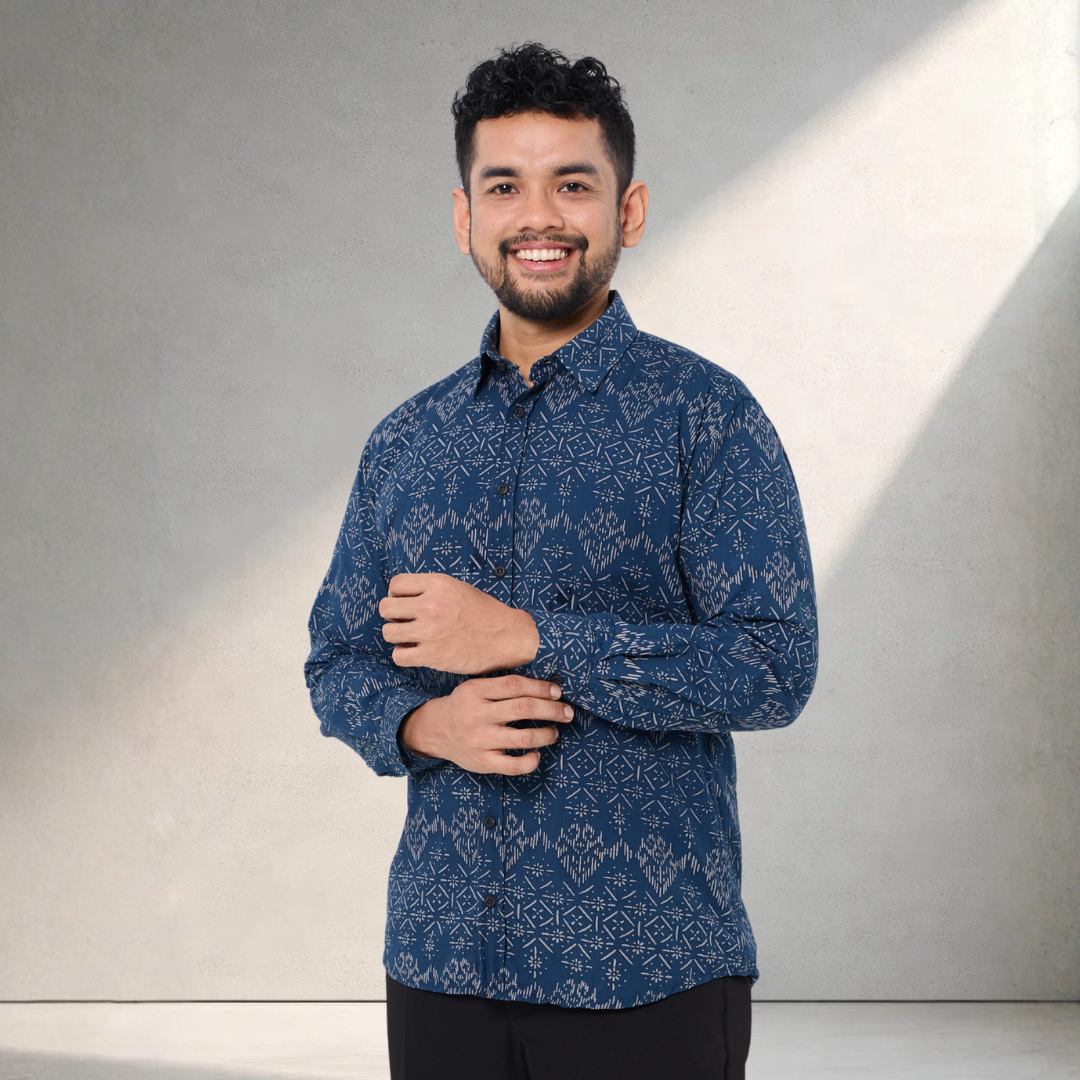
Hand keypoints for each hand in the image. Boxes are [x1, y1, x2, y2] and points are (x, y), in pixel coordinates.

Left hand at [379, 572, 539, 673]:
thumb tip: (399, 597)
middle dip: (393, 616)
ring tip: (411, 638)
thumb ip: (430, 589)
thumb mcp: (457, 588)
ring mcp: (430, 631)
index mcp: (438, 584)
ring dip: (397, 636)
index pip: (395, 585)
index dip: (396, 595)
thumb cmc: (484, 613)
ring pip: (388, 633)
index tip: (405, 604)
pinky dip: (404, 655)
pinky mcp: (432, 655)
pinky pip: (398, 656)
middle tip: (406, 622)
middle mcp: (431, 605)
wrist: (507, 637)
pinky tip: (417, 652)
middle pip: (385, 608)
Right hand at [399, 675, 571, 774]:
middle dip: (552, 710)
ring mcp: (480, 741)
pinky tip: (536, 753)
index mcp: (475, 692)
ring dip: (547, 734)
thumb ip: (503, 685)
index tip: (557, 692)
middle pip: (524, 709)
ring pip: (524, 738)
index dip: (541, 688)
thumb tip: (545, 686)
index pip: (515, 685)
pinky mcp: (482, 762)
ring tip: (554, 732)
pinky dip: (531, 761)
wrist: (436, 731)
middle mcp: (477, 715)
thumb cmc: (465, 706)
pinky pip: (514, 766)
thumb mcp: (475, 687)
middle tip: (566, 712)